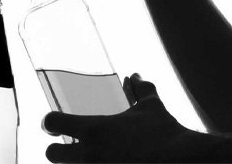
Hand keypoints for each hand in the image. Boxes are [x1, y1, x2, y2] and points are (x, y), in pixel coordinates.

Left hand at [43, 74, 211, 162]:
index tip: (54, 124)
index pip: (51, 121)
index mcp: (95, 129)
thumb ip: (141, 90)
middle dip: (57, 150)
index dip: (50, 121)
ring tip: (94, 159)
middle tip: (69, 148)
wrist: (181, 161)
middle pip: (51, 154)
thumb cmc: (164, 133)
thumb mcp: (151, 108)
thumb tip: (136, 75)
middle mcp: (89, 154)